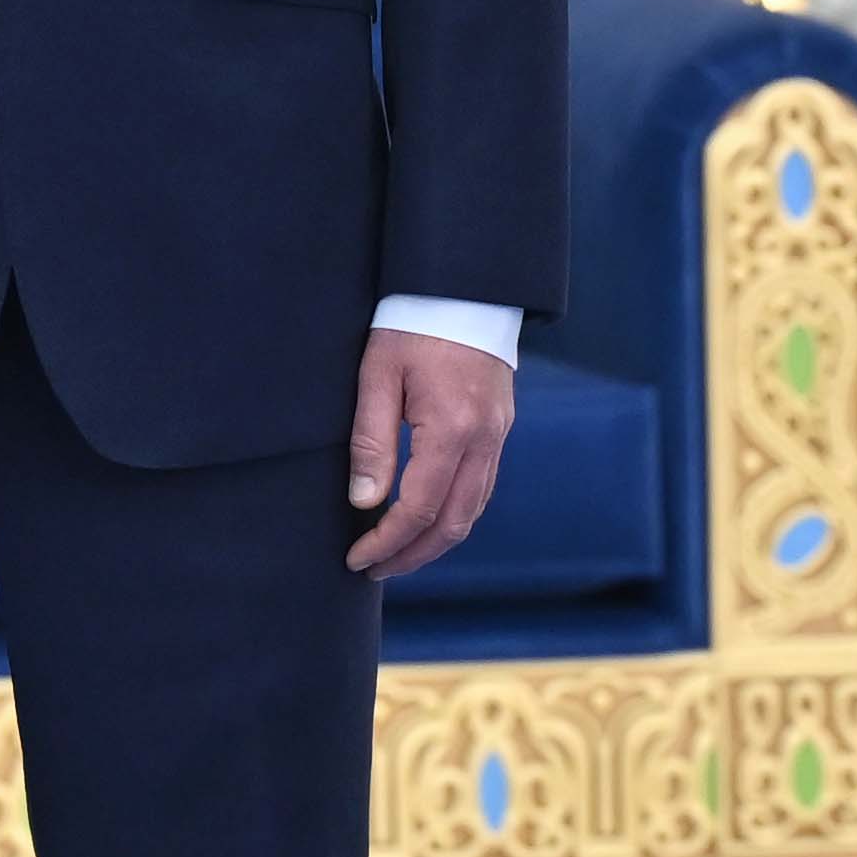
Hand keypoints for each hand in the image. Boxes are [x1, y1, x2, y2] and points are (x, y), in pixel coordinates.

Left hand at [345, 329, 513, 579]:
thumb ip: (371, 441)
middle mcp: (484, 440)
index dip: (386, 542)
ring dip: (435, 541)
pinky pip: (482, 488)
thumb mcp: (378, 376)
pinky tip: (427, 518)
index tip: (356, 559)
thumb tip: (363, 503)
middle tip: (374, 570)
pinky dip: (454, 514)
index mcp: (452, 430)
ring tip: (397, 553)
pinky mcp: (500, 428)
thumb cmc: (413, 324)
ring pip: (473, 511)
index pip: (417, 509)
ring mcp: (498, 435)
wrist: (464, 286)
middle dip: (413, 555)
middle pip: (453, 524)